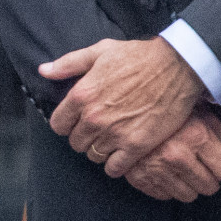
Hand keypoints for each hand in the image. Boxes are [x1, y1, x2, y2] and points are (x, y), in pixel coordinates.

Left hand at [44, 36, 206, 177]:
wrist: (177, 66)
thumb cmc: (138, 56)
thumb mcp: (99, 51)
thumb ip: (68, 63)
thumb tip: (44, 71)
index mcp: (81, 94)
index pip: (58, 125)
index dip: (67, 123)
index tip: (78, 121)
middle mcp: (94, 117)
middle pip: (75, 143)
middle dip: (84, 136)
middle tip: (99, 129)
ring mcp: (115, 133)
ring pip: (94, 156)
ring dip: (101, 149)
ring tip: (113, 138)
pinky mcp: (136, 146)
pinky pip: (114, 168)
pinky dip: (116, 164)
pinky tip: (123, 153)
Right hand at [122, 108, 220, 201]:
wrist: (124, 100)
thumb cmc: (168, 103)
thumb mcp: (201, 111)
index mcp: (196, 136)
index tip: (219, 160)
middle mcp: (176, 155)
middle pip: (210, 187)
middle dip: (208, 176)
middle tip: (198, 160)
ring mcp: (155, 168)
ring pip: (188, 196)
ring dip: (188, 183)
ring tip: (181, 164)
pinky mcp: (137, 177)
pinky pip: (164, 196)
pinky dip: (166, 185)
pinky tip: (164, 168)